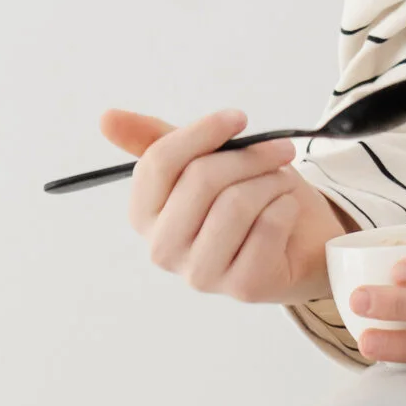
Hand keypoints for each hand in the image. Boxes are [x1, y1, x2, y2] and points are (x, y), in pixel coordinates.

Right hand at [101, 107, 353, 305]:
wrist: (299, 246)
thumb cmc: (249, 199)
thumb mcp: (203, 162)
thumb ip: (157, 141)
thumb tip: (106, 118)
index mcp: (144, 215)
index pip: (160, 162)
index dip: (202, 132)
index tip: (238, 118)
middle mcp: (163, 250)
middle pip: (201, 180)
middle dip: (249, 157)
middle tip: (279, 150)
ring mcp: (200, 274)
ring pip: (236, 203)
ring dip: (271, 181)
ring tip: (282, 181)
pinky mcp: (241, 288)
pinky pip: (268, 227)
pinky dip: (286, 207)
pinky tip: (287, 210)